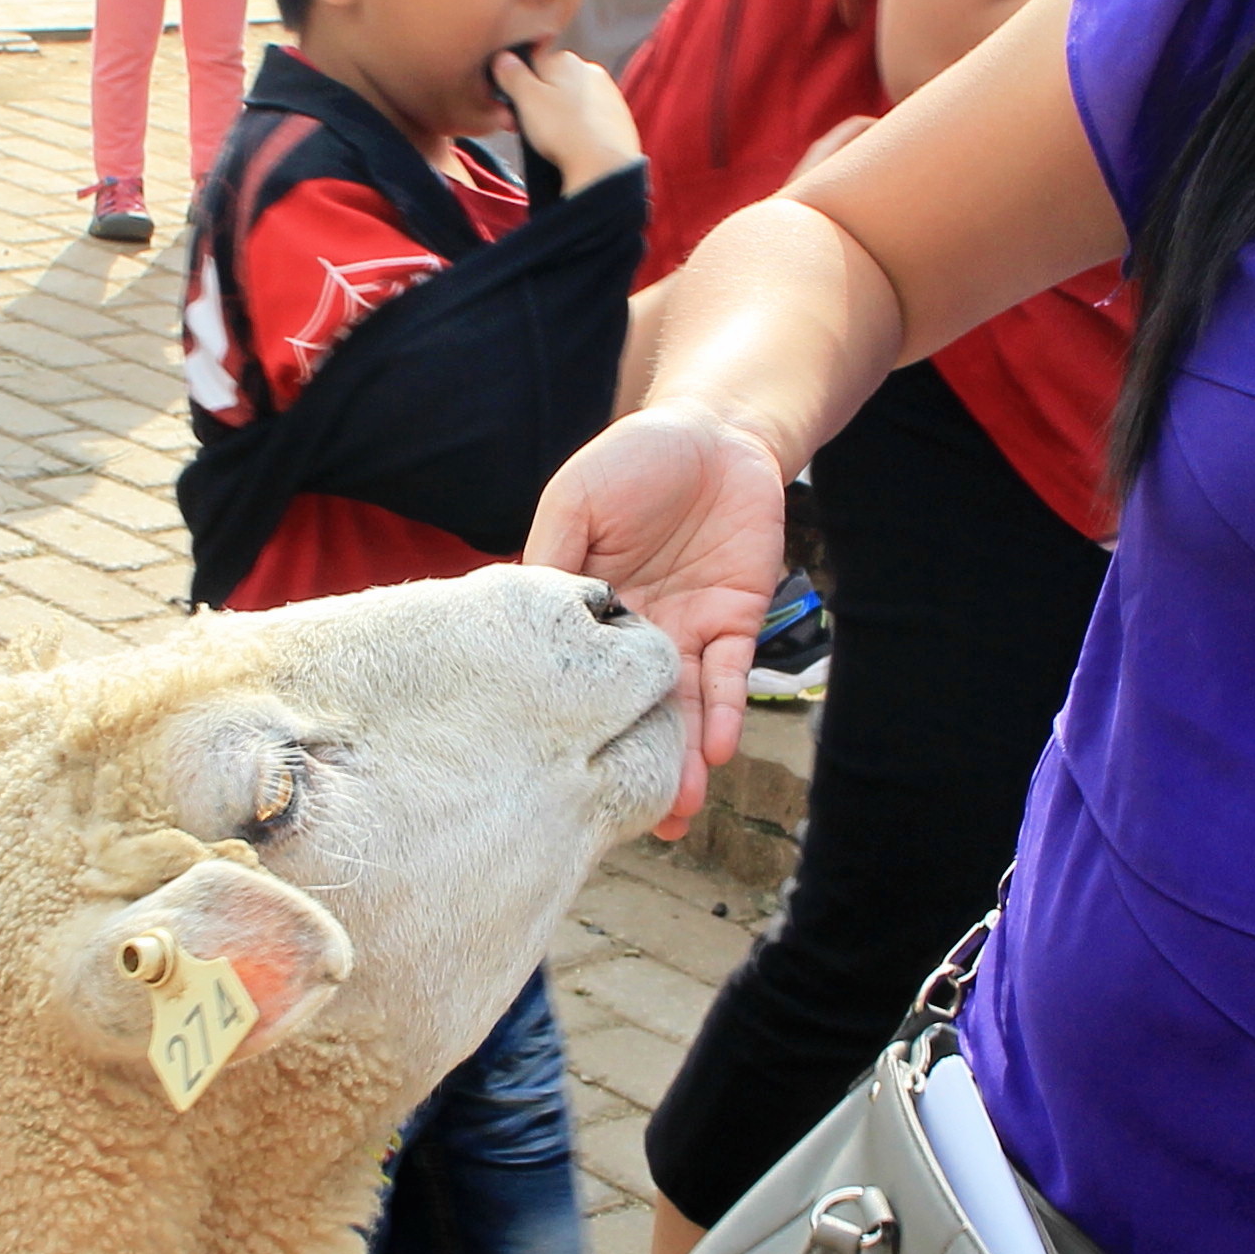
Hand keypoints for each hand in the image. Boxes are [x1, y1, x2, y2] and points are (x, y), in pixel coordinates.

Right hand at [489, 41, 642, 193]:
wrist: (603, 165)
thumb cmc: (563, 131)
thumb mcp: (526, 98)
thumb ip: (511, 73)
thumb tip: (503, 58)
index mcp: (565, 60)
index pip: (532, 67)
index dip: (519, 92)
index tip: (517, 112)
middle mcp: (590, 70)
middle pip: (553, 85)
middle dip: (541, 105)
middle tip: (534, 130)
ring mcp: (608, 93)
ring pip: (571, 103)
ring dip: (561, 118)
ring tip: (556, 140)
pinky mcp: (619, 116)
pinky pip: (590, 119)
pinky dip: (581, 129)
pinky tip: (576, 143)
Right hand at [525, 401, 787, 835]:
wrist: (718, 429)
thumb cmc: (636, 459)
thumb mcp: (574, 502)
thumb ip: (552, 560)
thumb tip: (519, 621)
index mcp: (589, 610)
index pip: (577, 679)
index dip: (568, 725)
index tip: (552, 780)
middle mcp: (636, 634)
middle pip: (630, 711)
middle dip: (632, 765)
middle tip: (625, 824)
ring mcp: (686, 633)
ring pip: (681, 710)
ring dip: (680, 759)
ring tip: (673, 809)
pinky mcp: (735, 623)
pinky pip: (729, 678)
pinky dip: (724, 713)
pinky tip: (715, 750)